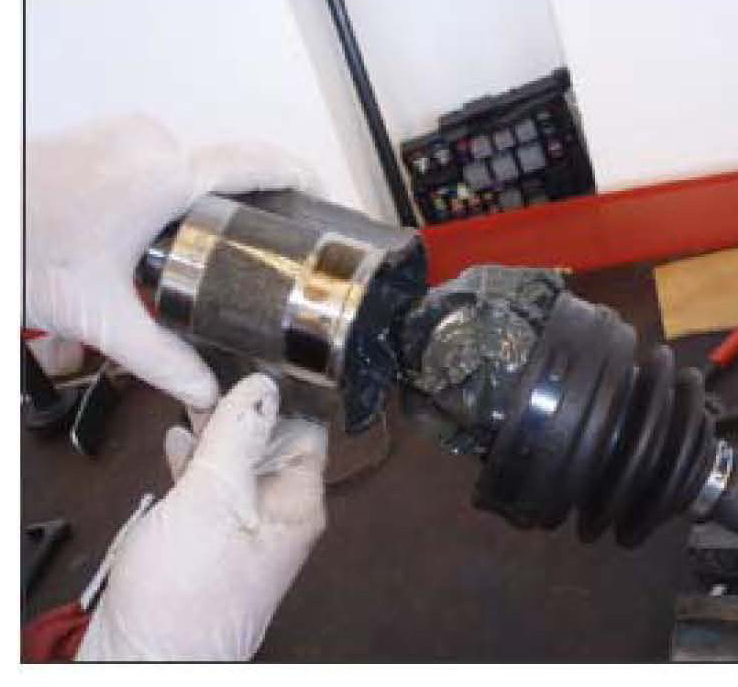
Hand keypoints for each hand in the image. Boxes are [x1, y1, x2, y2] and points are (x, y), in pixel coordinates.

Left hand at [25, 115, 318, 408]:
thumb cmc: (26, 252)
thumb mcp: (103, 318)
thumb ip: (163, 359)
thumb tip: (208, 389)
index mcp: (165, 178)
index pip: (257, 163)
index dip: (299, 175)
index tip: (322, 193)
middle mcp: (151, 143)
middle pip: (230, 166)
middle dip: (253, 202)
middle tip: (267, 245)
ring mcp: (127, 133)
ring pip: (195, 162)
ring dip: (211, 196)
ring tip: (215, 243)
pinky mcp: (107, 134)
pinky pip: (166, 153)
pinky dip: (180, 183)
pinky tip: (170, 224)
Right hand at [75, 373, 327, 660]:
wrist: (147, 656)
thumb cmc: (188, 593)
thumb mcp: (215, 495)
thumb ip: (237, 436)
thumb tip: (262, 386)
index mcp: (299, 503)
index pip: (307, 431)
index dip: (283, 396)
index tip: (257, 364)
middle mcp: (280, 514)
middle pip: (271, 444)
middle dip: (243, 412)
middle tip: (217, 377)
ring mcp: (246, 528)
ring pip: (238, 464)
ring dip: (216, 436)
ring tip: (193, 403)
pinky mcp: (213, 541)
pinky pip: (213, 489)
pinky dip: (196, 464)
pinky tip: (178, 446)